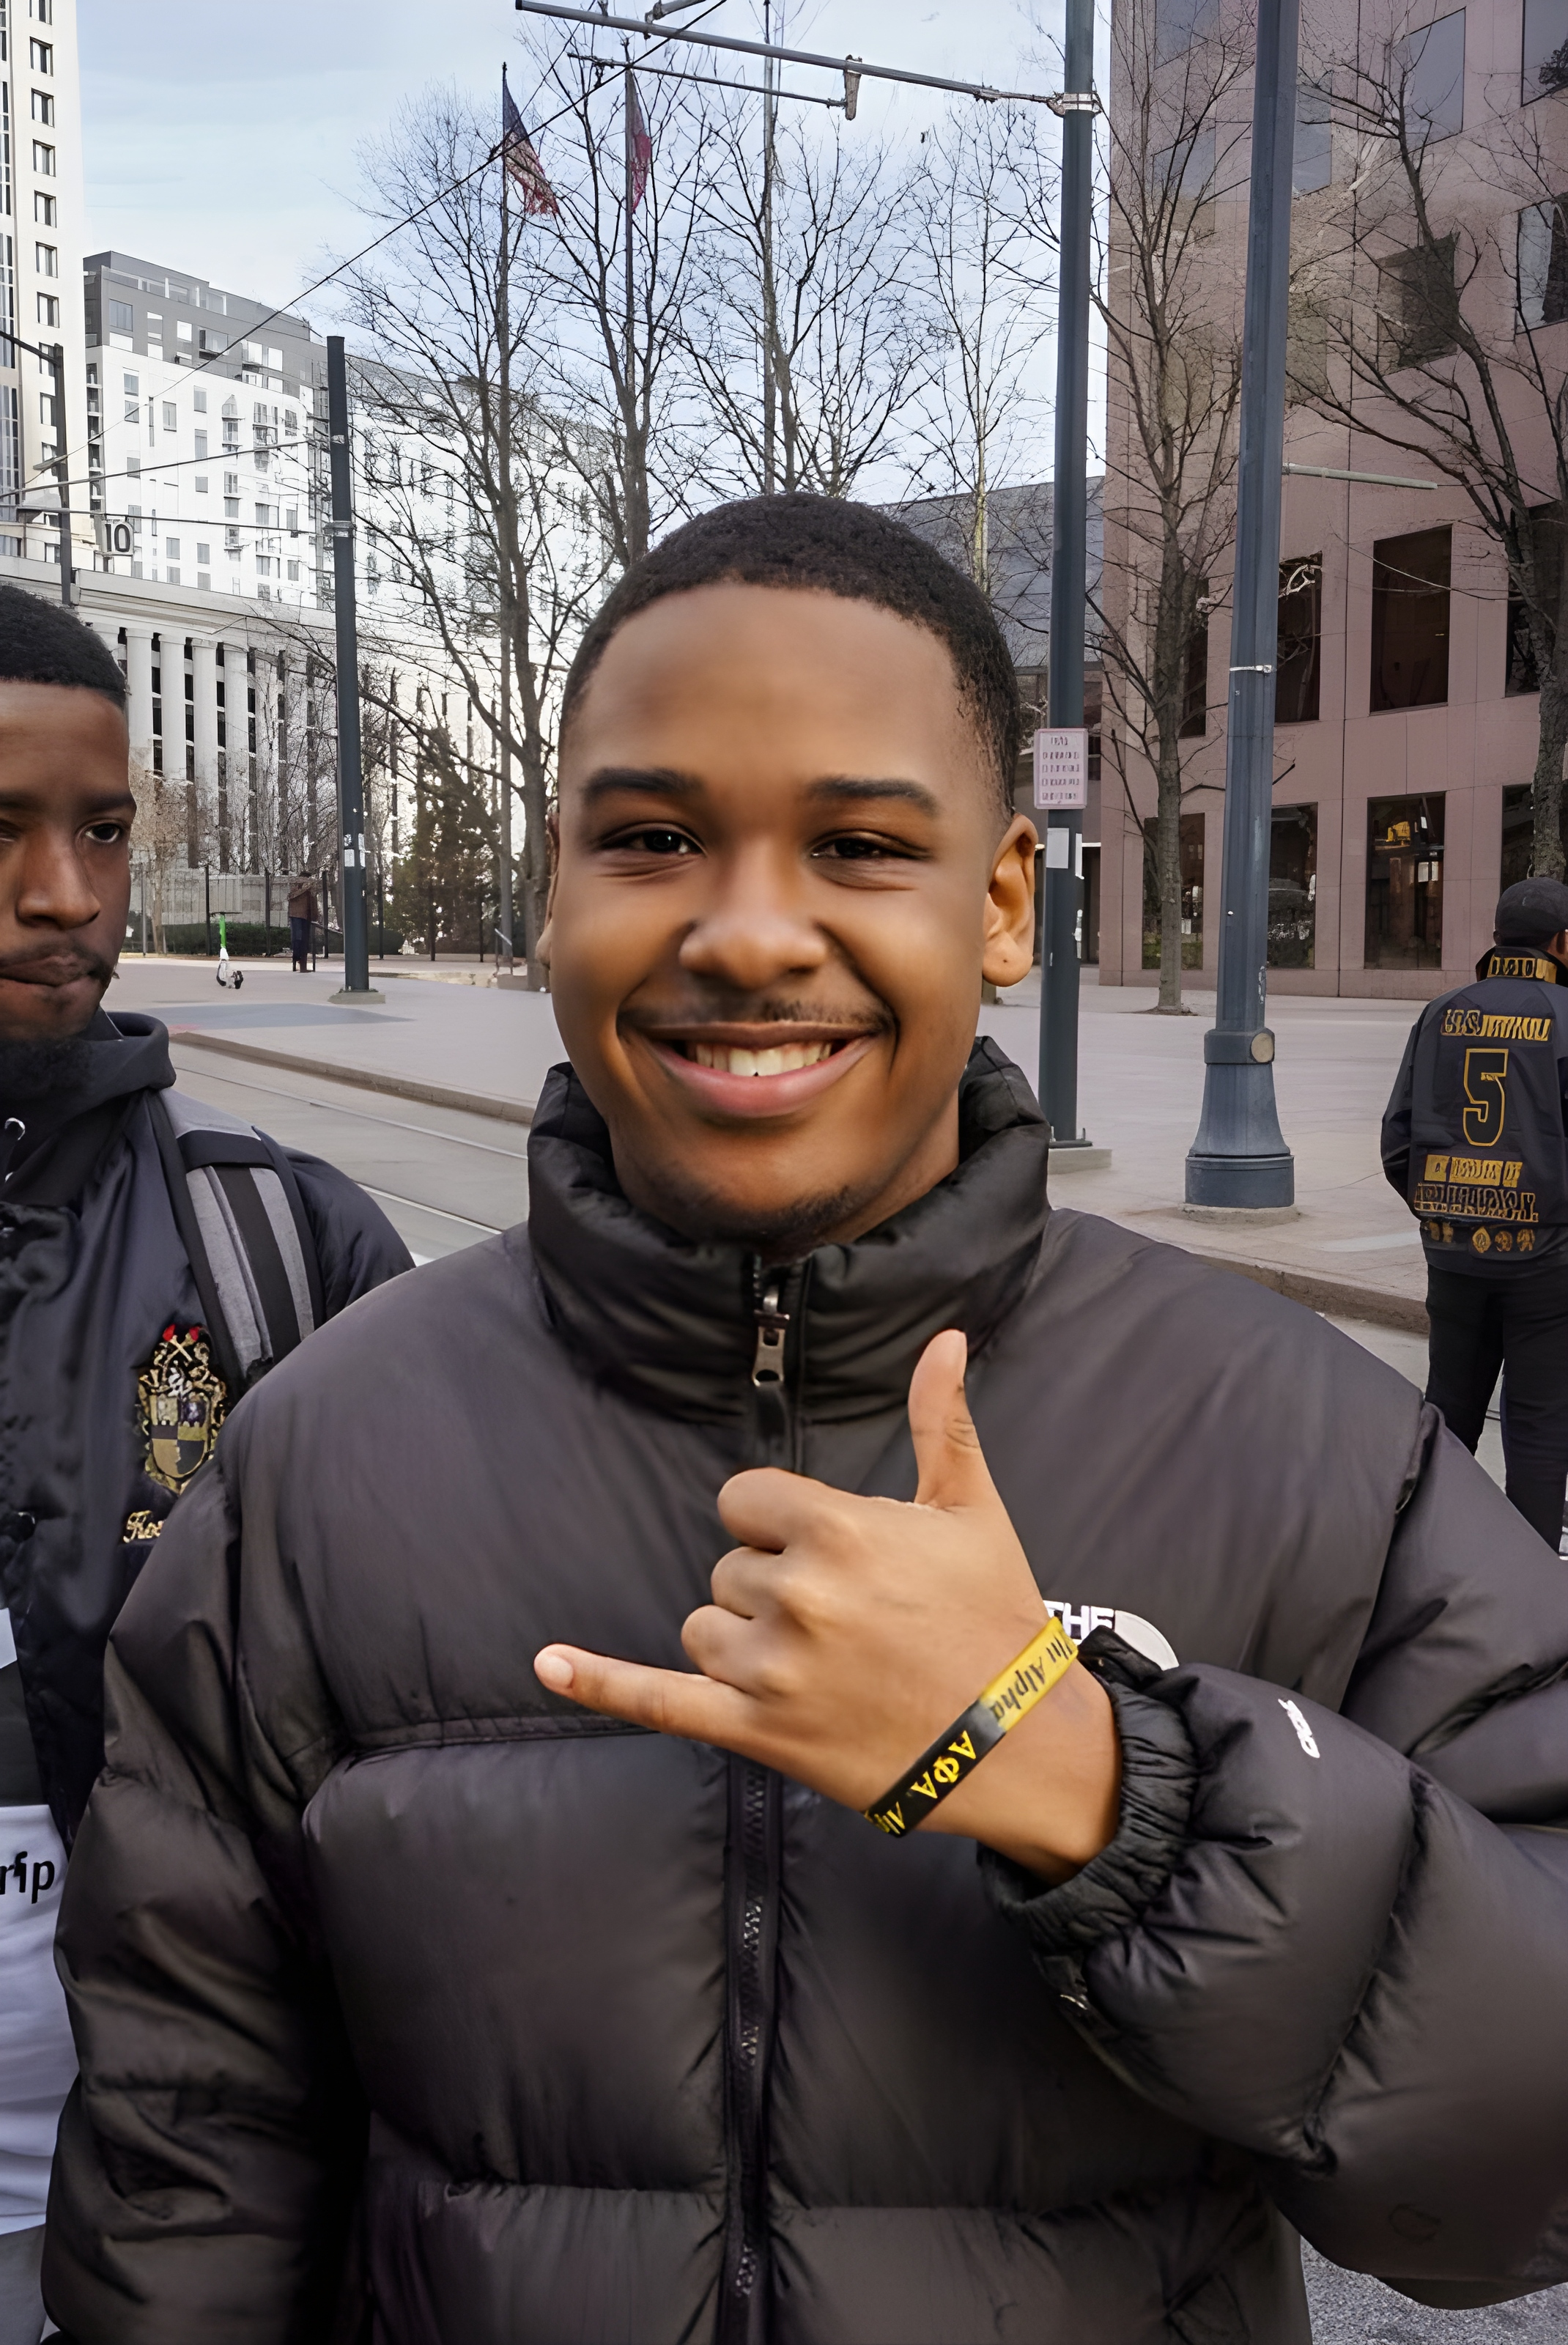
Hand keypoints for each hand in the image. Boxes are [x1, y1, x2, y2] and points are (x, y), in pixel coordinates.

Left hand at [535, 1330, 1119, 1879]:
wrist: (1017, 1743)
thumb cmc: (994, 1617)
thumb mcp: (971, 1511)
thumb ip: (942, 1420)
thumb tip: (942, 1340)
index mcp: (837, 1531)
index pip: (745, 1502)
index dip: (780, 1525)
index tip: (827, 1553)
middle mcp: (794, 1596)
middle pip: (729, 1569)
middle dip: (773, 1589)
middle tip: (847, 1623)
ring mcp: (769, 1669)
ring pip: (702, 1628)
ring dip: (742, 1643)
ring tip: (821, 1667)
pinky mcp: (755, 1731)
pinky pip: (657, 1700)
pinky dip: (599, 1681)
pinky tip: (550, 1662)